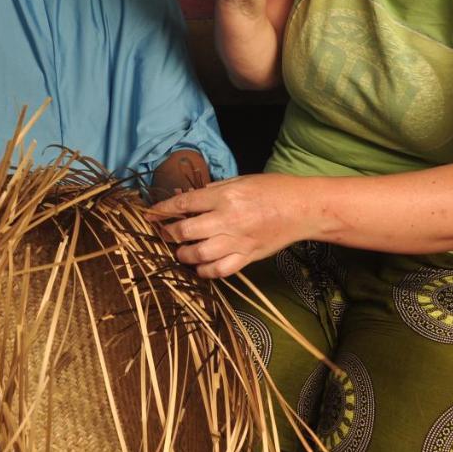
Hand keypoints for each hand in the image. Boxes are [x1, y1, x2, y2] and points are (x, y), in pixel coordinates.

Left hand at [148, 173, 299, 277]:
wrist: (302, 209)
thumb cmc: (272, 190)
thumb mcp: (240, 180)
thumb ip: (213, 190)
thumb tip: (188, 199)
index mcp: (224, 196)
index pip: (184, 204)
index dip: (162, 210)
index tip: (150, 214)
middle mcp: (228, 220)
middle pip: (186, 231)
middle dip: (169, 233)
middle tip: (165, 233)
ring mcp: (238, 241)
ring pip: (199, 254)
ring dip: (183, 254)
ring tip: (181, 251)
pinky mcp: (247, 257)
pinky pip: (220, 270)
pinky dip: (205, 271)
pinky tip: (200, 266)